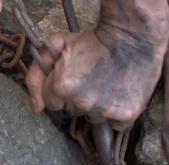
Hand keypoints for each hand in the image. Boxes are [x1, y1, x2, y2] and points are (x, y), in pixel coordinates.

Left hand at [25, 31, 155, 129]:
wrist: (133, 36)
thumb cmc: (93, 41)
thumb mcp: (56, 47)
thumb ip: (36, 75)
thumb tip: (35, 107)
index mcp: (61, 88)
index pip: (51, 103)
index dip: (61, 89)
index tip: (73, 77)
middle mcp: (82, 103)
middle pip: (72, 111)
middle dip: (78, 98)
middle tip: (92, 78)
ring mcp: (105, 111)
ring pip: (94, 118)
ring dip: (98, 106)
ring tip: (108, 84)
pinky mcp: (126, 115)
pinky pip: (116, 124)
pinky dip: (118, 113)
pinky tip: (120, 93)